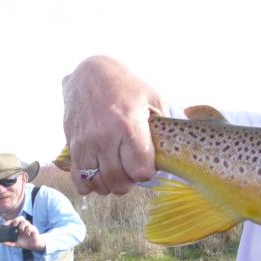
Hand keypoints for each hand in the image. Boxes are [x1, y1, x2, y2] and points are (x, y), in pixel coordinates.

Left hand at [5, 218, 44, 250]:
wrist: (33, 245)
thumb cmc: (24, 242)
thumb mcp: (15, 244)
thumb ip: (10, 243)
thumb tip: (3, 243)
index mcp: (17, 228)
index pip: (12, 222)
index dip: (8, 222)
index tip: (4, 225)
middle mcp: (23, 226)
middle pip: (20, 218)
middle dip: (16, 220)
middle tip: (14, 225)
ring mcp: (28, 226)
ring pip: (25, 221)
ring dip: (22, 226)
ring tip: (21, 231)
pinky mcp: (33, 229)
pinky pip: (30, 227)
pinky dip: (28, 231)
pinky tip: (27, 234)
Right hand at [63, 56, 163, 194]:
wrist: (89, 74)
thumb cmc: (126, 86)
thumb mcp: (154, 97)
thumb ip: (170, 118)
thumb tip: (188, 134)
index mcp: (128, 126)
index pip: (140, 170)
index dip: (148, 173)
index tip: (149, 165)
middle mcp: (105, 137)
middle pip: (119, 181)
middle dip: (130, 184)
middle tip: (134, 173)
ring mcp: (85, 143)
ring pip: (98, 183)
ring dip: (111, 186)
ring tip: (119, 175)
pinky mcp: (72, 145)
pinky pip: (78, 179)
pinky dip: (90, 185)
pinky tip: (100, 175)